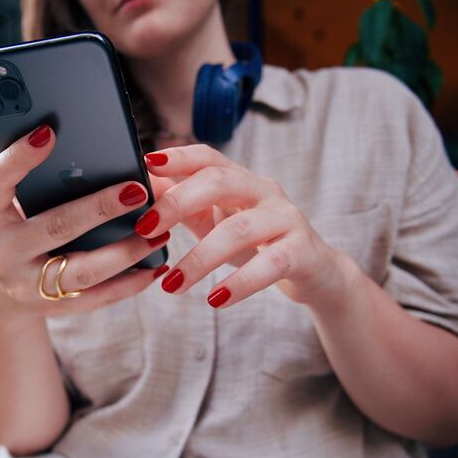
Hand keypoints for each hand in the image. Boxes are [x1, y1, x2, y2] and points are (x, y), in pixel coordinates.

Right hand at [0, 125, 168, 324]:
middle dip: (100, 208)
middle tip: (138, 190)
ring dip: (126, 251)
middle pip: (55, 226)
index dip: (19, 157)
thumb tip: (88, 153)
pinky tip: (154, 267)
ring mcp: (24, 285)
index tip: (49, 132)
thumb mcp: (4, 205)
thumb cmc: (10, 230)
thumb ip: (32, 181)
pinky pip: (95, 298)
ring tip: (159, 233)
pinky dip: (128, 284)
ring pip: (83, 270)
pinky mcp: (49, 308)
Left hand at [139, 144, 349, 309]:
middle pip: (220, 181)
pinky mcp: (303, 252)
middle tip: (145, 228)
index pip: (209, 156)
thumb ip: (182, 206)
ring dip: (200, 258)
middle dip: (178, 202)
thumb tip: (141, 188)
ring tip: (172, 285)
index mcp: (241, 179)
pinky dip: (239, 284)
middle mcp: (265, 191)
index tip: (145, 163)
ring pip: (239, 229)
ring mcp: (286, 219)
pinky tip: (215, 300)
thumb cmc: (258, 244)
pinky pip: (269, 265)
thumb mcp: (216, 221)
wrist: (316, 274)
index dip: (178, 157)